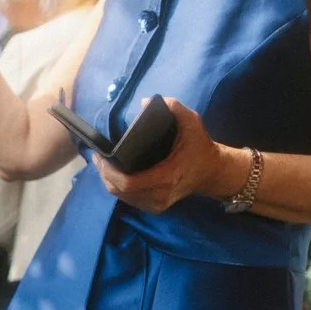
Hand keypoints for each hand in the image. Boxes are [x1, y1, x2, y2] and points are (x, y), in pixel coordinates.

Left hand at [94, 99, 226, 213]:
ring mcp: (156, 204)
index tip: (101, 156)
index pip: (128, 183)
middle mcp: (159, 195)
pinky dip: (118, 187)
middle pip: (119, 190)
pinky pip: (128, 199)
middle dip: (104, 174)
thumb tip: (144, 102)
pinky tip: (113, 174)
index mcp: (167, 177)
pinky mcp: (154, 207)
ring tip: (103, 163)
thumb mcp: (192, 122)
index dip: (109, 172)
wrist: (212, 172)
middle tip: (98, 157)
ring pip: (121, 196)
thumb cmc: (200, 147)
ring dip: (109, 181)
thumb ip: (173, 107)